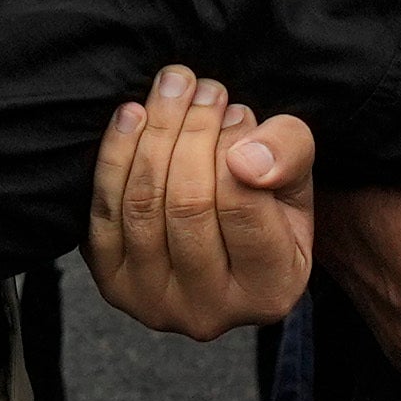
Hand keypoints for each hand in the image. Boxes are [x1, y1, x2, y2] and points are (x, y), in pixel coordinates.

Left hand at [87, 67, 317, 338]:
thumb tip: (245, 157)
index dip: (233, 146)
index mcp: (269, 292)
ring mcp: (152, 303)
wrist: (221, 242)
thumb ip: (289, 154)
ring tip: (173, 88)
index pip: (242, 206)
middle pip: (188, 205)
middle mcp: (208, 313)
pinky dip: (114, 156)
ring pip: (144, 205)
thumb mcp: (296, 178)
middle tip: (202, 87)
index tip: (238, 111)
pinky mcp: (111, 283)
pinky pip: (104, 211)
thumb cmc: (268, 206)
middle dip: (191, 132)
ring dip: (155, 134)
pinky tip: (133, 115)